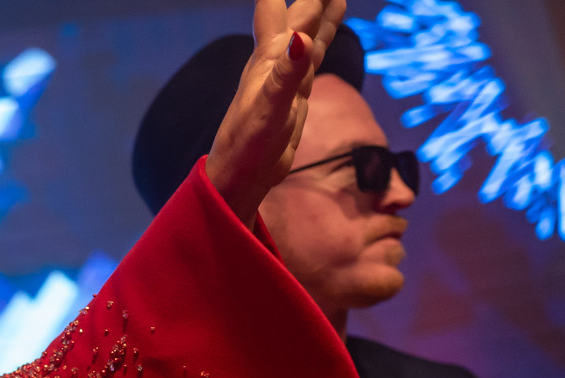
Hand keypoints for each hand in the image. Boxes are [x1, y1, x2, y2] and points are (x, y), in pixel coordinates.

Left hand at [208, 0, 348, 222]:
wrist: (243, 174)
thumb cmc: (249, 144)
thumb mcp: (270, 108)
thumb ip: (287, 73)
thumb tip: (301, 38)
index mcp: (269, 57)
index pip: (274, 8)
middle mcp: (276, 59)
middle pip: (295, 13)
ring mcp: (287, 75)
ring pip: (306, 32)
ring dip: (319, 11)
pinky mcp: (296, 92)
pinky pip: (311, 55)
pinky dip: (321, 38)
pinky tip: (320, 35)